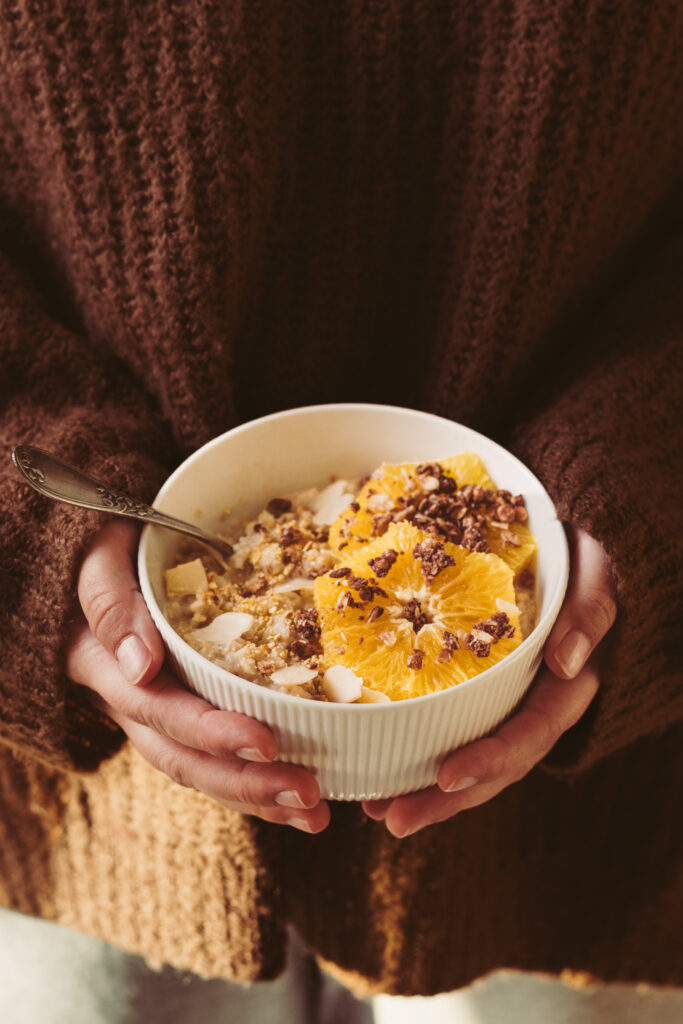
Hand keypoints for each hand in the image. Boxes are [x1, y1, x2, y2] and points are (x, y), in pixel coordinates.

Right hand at [66, 520, 329, 832]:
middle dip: (245, 780)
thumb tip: (140, 664)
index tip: (266, 740)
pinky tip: (298, 796)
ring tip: (315, 812)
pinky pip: (213, 756)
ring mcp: (153, 711)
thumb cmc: (110, 540)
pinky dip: (255, 779)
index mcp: (101, 662)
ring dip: (256, 796)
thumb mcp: (100, 554)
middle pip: (181, 756)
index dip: (209, 730)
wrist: (108, 550)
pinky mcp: (182, 709)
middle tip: (308, 794)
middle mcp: (127, 698)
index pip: (155, 708)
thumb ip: (110, 600)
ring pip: (199, 769)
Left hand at [363, 526, 615, 836]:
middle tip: (393, 818)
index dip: (492, 758)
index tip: (447, 775)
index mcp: (567, 686)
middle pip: (496, 765)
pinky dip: (421, 752)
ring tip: (377, 810)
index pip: (531, 732)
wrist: (571, 548)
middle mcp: (537, 705)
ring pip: (473, 756)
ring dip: (427, 791)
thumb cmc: (584, 560)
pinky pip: (456, 729)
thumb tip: (566, 663)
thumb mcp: (596, 576)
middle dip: (446, 798)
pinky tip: (382, 767)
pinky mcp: (485, 692)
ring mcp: (510, 703)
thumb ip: (589, 614)